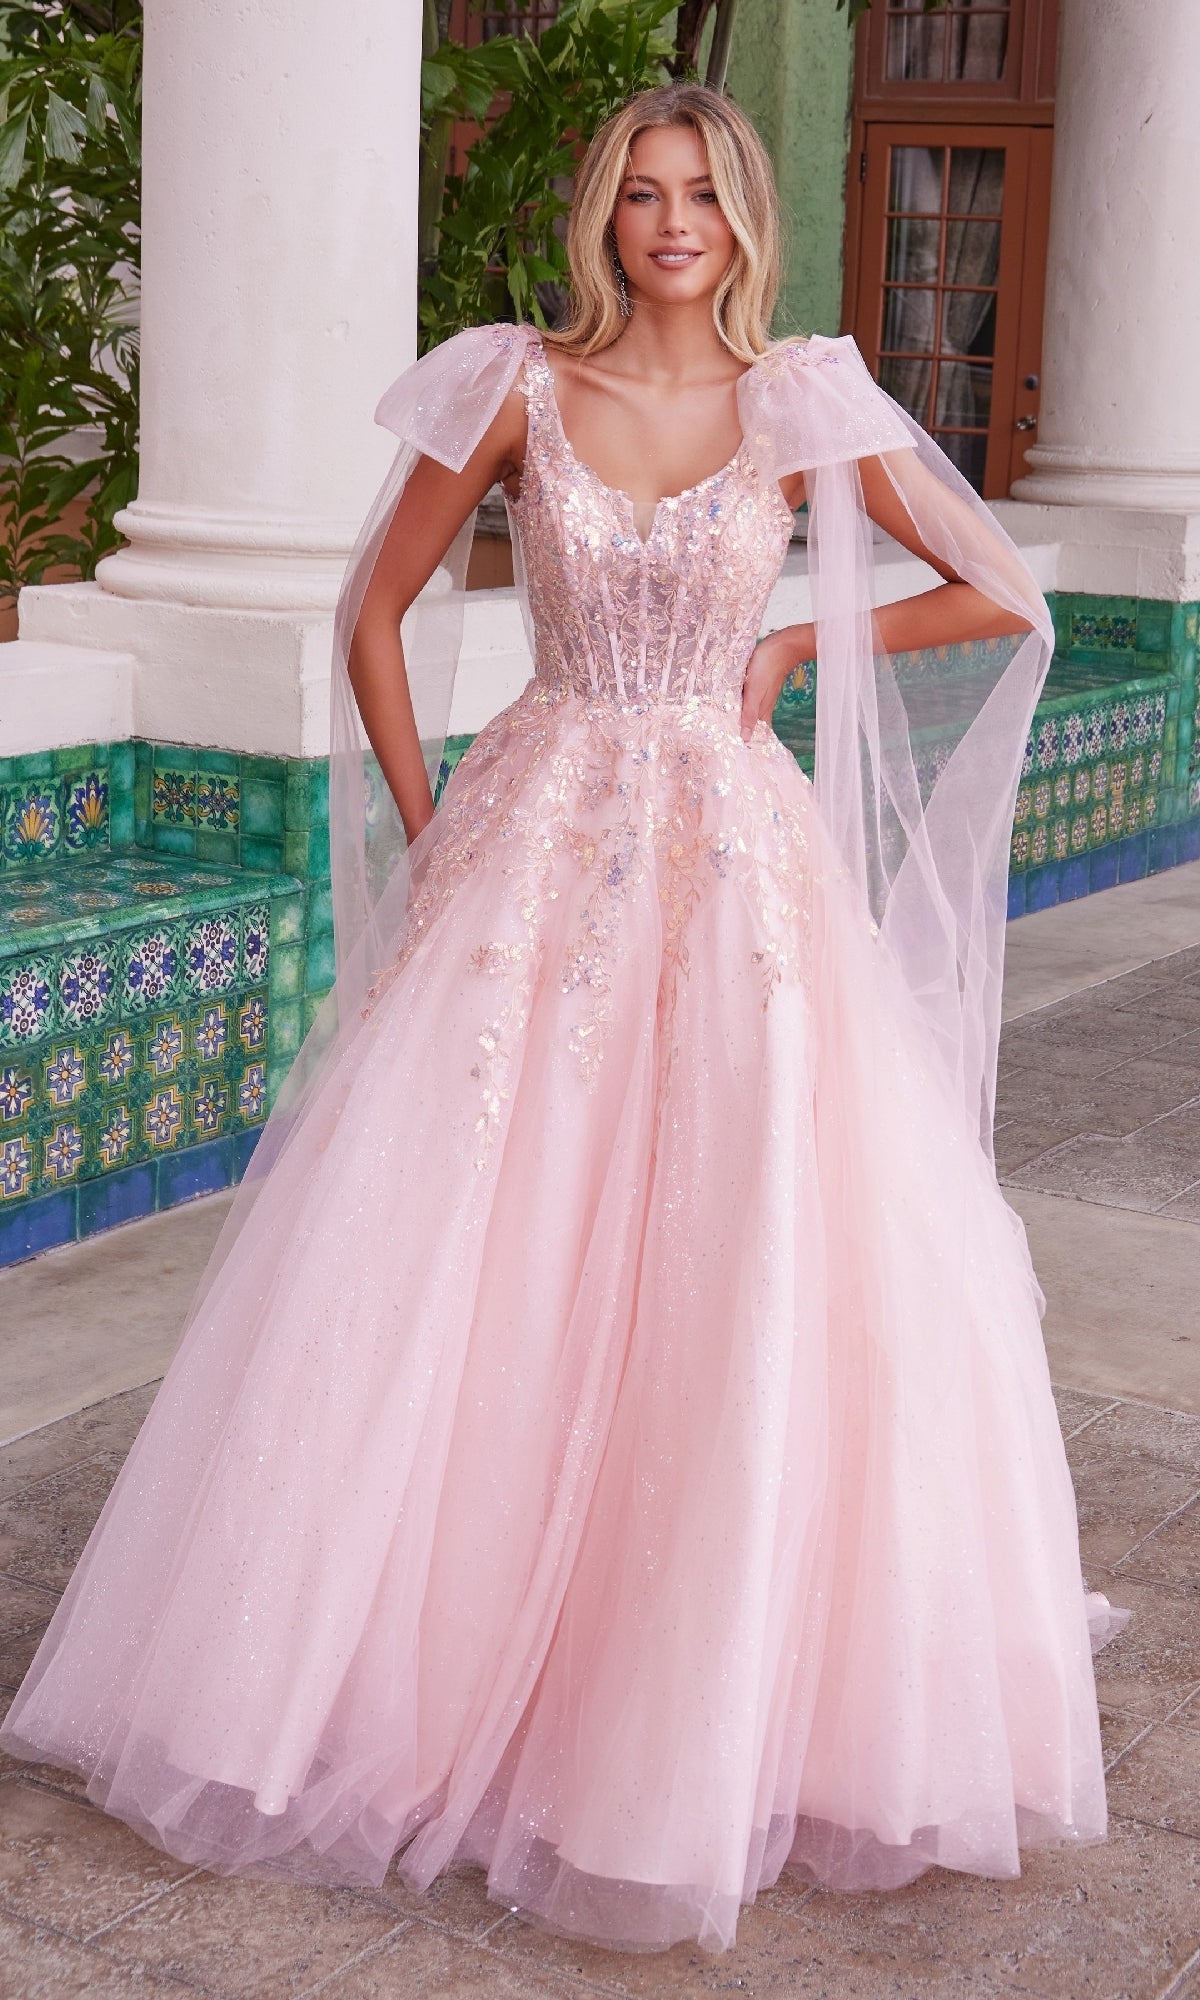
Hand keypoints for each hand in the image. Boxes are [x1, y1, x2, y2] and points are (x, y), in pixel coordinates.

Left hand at [739, 624, 815, 741]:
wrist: (783, 645)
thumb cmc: (767, 666)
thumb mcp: (754, 691)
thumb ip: (749, 714)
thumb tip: (745, 738)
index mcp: (762, 712)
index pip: (756, 737)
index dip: (749, 748)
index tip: (738, 760)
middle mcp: (762, 708)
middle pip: (753, 729)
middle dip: (744, 740)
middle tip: (728, 752)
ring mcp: (761, 699)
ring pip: (750, 718)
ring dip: (741, 726)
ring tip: (728, 737)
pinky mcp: (758, 689)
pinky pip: (749, 706)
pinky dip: (742, 712)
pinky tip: (734, 713)